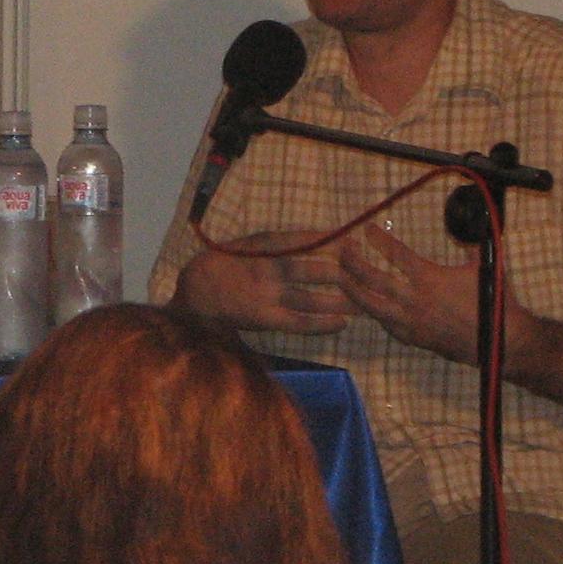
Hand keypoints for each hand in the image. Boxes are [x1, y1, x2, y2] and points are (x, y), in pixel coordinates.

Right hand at [175, 230, 354, 334]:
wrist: (195, 294)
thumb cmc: (224, 266)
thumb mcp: (247, 245)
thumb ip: (276, 244)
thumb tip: (317, 239)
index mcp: (261, 246)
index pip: (302, 241)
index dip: (329, 242)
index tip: (352, 241)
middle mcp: (266, 269)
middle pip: (313, 270)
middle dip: (343, 273)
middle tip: (367, 275)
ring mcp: (265, 296)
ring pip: (311, 299)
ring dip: (340, 302)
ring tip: (364, 303)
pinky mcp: (264, 318)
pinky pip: (299, 322)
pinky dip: (322, 324)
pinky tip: (341, 324)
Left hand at [335, 226, 487, 365]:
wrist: (501, 342)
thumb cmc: (494, 302)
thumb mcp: (483, 266)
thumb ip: (468, 245)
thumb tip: (463, 227)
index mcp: (429, 278)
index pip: (396, 253)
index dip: (378, 239)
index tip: (365, 227)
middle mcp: (413, 299)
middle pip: (371, 278)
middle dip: (352, 262)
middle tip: (343, 248)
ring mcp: (410, 321)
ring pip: (370, 304)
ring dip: (352, 289)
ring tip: (340, 277)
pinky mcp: (413, 338)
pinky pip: (385, 324)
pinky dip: (373, 313)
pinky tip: (367, 305)